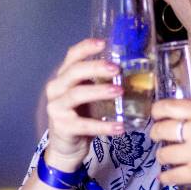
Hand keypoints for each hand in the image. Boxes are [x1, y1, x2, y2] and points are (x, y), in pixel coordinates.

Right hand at [44, 38, 125, 170]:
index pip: (72, 56)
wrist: (67, 146)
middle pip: (74, 72)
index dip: (86, 47)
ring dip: (100, 91)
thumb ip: (102, 82)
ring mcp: (56, 108)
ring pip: (77, 95)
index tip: (104, 42)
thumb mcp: (89, 95)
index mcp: (64, 77)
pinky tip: (120, 127)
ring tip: (120, 91)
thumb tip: (134, 70)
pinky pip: (84, 125)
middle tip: (117, 68)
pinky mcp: (63, 127)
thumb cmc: (81, 115)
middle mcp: (56, 89)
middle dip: (96, 67)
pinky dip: (103, 126)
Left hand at [150, 99, 190, 189]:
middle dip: (156, 134)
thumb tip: (180, 113)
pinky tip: (168, 175)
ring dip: (163, 156)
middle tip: (158, 137)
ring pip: (162, 154)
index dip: (157, 111)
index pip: (169, 107)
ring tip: (169, 157)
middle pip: (161, 129)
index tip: (156, 116)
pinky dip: (166, 177)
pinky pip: (169, 175)